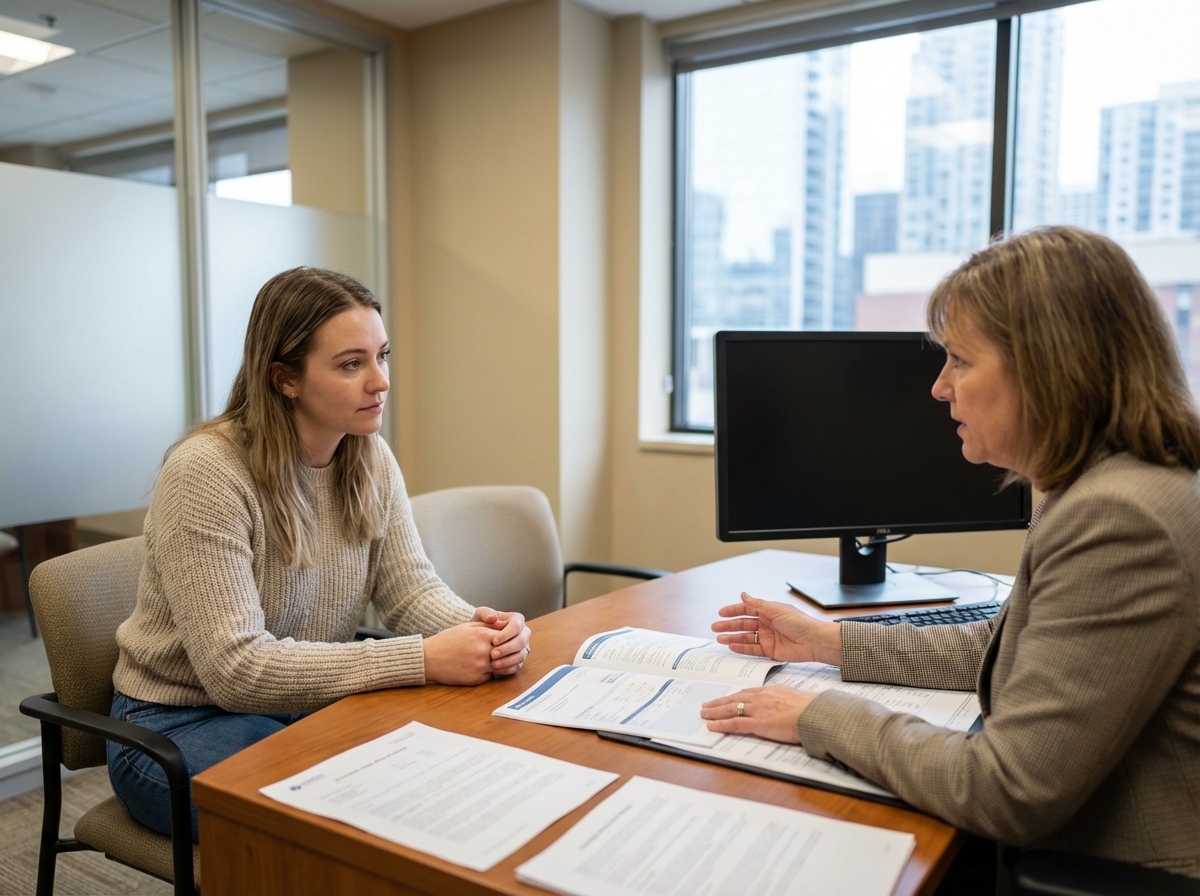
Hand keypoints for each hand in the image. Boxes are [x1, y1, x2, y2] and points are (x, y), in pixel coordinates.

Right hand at [423, 622, 503, 684]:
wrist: (429, 658)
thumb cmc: (448, 640)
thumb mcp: (468, 626)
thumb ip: (488, 626)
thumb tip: (504, 627)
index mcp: (483, 635)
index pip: (507, 636)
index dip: (506, 639)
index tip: (501, 640)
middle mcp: (484, 651)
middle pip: (505, 652)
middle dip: (504, 652)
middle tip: (498, 651)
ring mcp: (481, 666)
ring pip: (500, 665)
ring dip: (497, 663)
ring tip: (487, 659)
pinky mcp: (476, 679)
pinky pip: (489, 676)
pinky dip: (487, 672)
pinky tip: (476, 667)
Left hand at [472, 607, 531, 675]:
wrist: (478, 638)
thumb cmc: (481, 624)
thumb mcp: (481, 616)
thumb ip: (486, 613)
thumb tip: (493, 617)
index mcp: (517, 620)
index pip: (517, 625)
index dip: (506, 634)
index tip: (493, 641)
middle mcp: (523, 633)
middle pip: (521, 641)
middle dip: (507, 648)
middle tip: (493, 654)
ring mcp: (523, 647)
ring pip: (521, 654)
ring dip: (508, 660)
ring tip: (493, 664)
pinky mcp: (519, 659)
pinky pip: (518, 665)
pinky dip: (508, 668)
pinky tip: (497, 670)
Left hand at [700, 686, 816, 743]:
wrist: (815, 713)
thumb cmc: (811, 708)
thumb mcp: (795, 698)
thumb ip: (785, 700)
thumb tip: (785, 705)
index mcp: (770, 691)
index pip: (746, 693)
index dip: (733, 697)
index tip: (725, 699)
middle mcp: (761, 698)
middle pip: (734, 699)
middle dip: (719, 703)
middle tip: (707, 705)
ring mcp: (758, 710)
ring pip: (730, 709)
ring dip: (715, 712)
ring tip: (704, 714)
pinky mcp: (758, 723)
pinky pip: (735, 724)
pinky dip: (721, 725)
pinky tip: (711, 726)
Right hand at [711, 593, 841, 664]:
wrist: (814, 641)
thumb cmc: (800, 623)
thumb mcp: (776, 610)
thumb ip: (757, 604)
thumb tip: (743, 594)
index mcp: (769, 611)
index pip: (747, 609)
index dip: (733, 611)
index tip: (721, 613)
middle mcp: (766, 623)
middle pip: (743, 624)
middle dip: (729, 625)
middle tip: (715, 627)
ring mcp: (767, 637)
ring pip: (745, 637)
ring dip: (732, 637)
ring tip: (719, 638)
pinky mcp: (770, 650)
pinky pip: (752, 649)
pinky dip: (742, 648)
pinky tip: (732, 646)